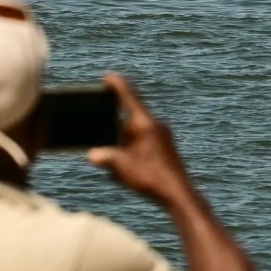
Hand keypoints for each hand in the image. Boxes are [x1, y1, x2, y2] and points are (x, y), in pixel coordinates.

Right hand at [88, 72, 193, 207]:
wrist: (178, 194)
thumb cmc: (151, 177)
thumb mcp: (121, 167)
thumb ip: (105, 157)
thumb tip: (93, 155)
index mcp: (144, 124)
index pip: (129, 97)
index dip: (117, 85)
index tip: (107, 77)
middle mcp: (155, 126)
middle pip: (129, 116)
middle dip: (113, 120)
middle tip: (99, 122)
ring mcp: (161, 137)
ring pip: (134, 133)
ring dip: (121, 141)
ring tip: (112, 157)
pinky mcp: (164, 148)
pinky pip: (142, 144)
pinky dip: (130, 152)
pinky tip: (124, 170)